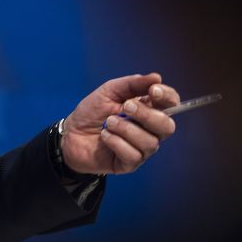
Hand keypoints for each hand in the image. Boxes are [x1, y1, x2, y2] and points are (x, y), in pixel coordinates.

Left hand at [60, 73, 179, 174]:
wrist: (70, 133)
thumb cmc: (91, 112)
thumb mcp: (109, 92)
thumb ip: (132, 84)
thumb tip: (156, 77)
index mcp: (148, 109)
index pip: (171, 104)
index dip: (168, 97)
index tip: (153, 91)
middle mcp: (150, 130)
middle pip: (167, 126)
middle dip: (147, 115)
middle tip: (125, 107)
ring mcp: (141, 148)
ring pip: (150, 142)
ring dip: (126, 129)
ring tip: (108, 122)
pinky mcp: (130, 164)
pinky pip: (134, 155)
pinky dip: (117, 142)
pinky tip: (104, 136)